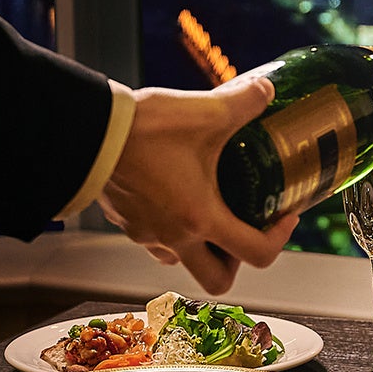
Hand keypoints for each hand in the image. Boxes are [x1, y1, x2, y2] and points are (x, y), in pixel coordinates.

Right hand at [97, 76, 298, 294]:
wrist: (88, 132)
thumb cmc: (146, 129)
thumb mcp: (207, 112)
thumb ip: (245, 101)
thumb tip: (267, 90)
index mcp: (202, 219)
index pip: (257, 254)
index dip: (280, 240)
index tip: (284, 217)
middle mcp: (175, 237)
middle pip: (217, 281)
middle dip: (235, 262)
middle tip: (242, 228)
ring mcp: (146, 234)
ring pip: (182, 261)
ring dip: (200, 247)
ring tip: (208, 210)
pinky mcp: (125, 223)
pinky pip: (154, 241)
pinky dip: (170, 230)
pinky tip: (173, 196)